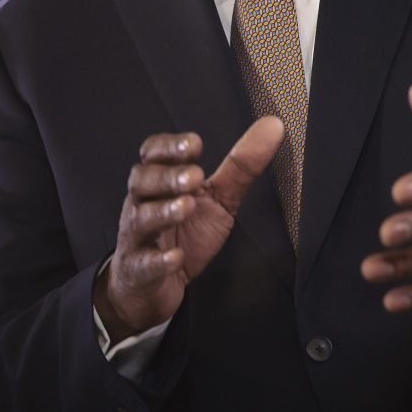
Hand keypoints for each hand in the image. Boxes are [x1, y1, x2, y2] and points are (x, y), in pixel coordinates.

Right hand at [95, 117, 280, 343]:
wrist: (154, 284)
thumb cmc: (184, 233)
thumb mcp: (217, 198)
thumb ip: (240, 165)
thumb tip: (273, 126)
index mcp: (160, 182)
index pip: (154, 153)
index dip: (170, 146)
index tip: (195, 144)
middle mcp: (143, 204)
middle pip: (142, 180)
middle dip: (167, 176)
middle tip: (195, 176)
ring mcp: (138, 237)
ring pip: (140, 219)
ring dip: (162, 212)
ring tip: (186, 207)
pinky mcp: (140, 270)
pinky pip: (144, 264)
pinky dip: (159, 260)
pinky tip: (175, 256)